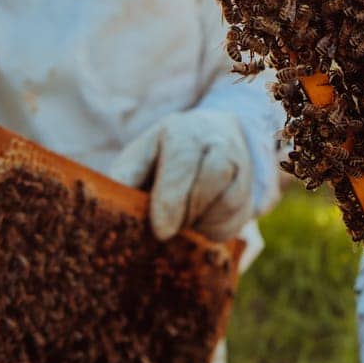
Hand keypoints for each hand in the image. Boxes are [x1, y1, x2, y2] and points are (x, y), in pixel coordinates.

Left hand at [109, 108, 253, 240]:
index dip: (172, 199)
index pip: (184, 161)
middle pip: (215, 176)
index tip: (160, 231)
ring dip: (203, 221)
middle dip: (190, 211)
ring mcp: (241, 164)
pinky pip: (240, 219)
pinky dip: (216, 229)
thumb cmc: (165, 156)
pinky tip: (199, 224)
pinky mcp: (251, 191)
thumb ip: (127, 175)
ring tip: (183, 221)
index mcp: (184, 131)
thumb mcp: (141, 156)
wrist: (211, 139)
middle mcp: (219, 141)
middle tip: (168, 230)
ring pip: (231, 201)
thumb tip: (113, 202)